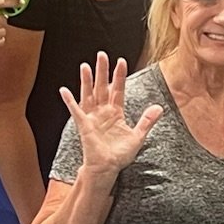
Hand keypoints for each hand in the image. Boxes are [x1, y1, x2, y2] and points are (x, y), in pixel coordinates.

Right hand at [57, 53, 162, 173]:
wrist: (107, 169)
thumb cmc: (119, 155)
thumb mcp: (138, 136)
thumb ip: (147, 121)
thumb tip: (159, 107)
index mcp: (116, 113)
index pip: (118, 90)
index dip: (119, 76)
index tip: (121, 61)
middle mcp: (103, 112)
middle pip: (102, 87)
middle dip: (102, 71)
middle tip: (102, 54)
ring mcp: (92, 117)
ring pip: (89, 95)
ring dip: (87, 81)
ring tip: (85, 66)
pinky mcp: (84, 125)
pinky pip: (76, 111)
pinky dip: (70, 101)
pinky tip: (64, 90)